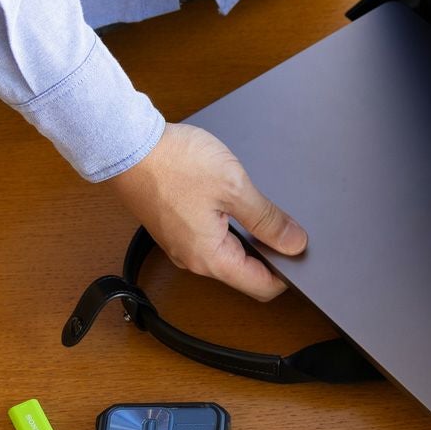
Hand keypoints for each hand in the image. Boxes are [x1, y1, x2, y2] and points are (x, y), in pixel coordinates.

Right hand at [107, 122, 305, 299]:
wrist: (126, 143)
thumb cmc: (174, 163)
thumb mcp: (234, 188)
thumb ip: (268, 220)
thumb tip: (294, 243)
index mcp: (210, 258)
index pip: (261, 287)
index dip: (289, 275)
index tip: (304, 255)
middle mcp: (193, 259)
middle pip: (245, 273)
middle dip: (272, 256)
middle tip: (291, 230)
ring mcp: (181, 244)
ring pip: (228, 255)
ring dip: (251, 240)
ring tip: (268, 214)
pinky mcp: (173, 227)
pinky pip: (210, 239)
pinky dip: (231, 229)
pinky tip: (239, 205)